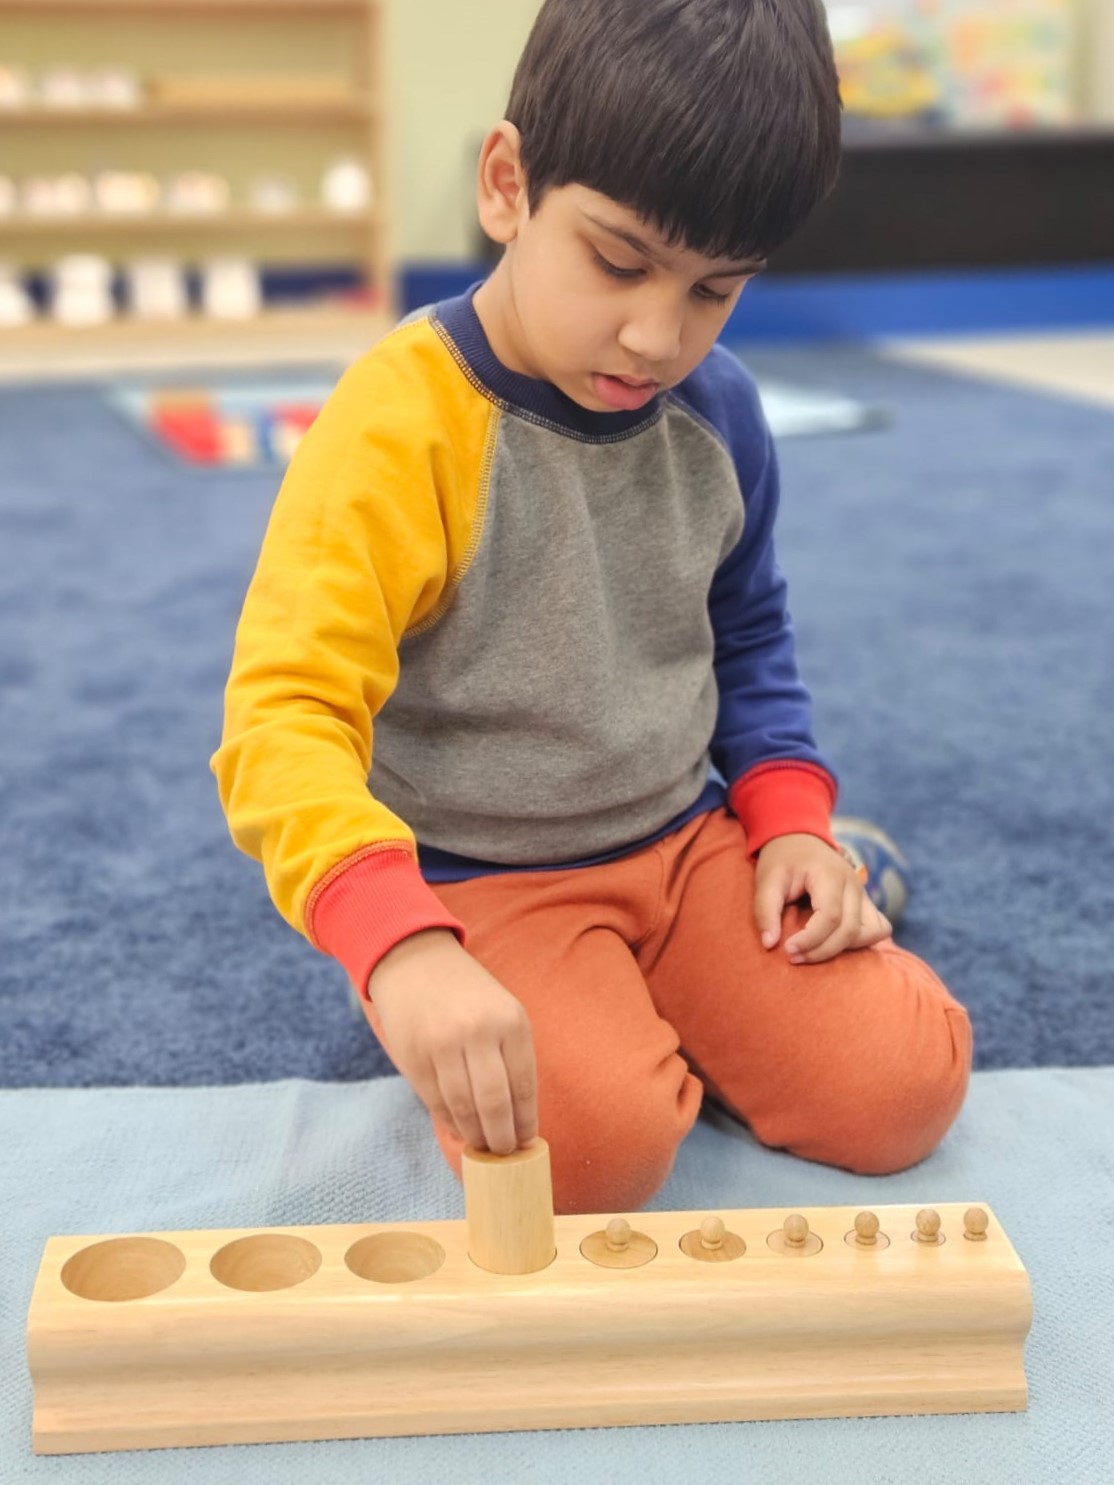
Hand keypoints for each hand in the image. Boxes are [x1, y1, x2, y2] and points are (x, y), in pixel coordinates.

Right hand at [367, 929, 537, 1154]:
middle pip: (494, 1103)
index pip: (523, 1085)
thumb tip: (519, 1116)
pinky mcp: (413, 1056)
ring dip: (474, 1135)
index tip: (527, 1142)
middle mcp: (477, 1032)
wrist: (414, 960)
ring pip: (463, 1108)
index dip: (525, 1122)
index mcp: (510, 1021)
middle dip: (501, 1137)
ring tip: (482, 1145)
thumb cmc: (467, 992)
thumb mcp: (502, 1010)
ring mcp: (442, 1045)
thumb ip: (511, 1056)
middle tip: (504, 1152)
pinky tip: (459, 1127)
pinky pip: (436, 1101)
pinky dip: (450, 1121)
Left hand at [754, 833, 891, 964]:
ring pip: (869, 932)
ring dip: (842, 949)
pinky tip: (834, 943)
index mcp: (830, 874)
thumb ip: (765, 910)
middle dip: (821, 950)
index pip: (831, 916)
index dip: (811, 939)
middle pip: (850, 930)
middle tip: (793, 957)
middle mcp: (853, 884)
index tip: (788, 950)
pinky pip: (879, 928)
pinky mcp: (866, 902)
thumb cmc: (782, 860)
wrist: (798, 839)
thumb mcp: (766, 880)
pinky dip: (861, 942)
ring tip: (812, 952)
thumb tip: (769, 944)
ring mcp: (863, 893)